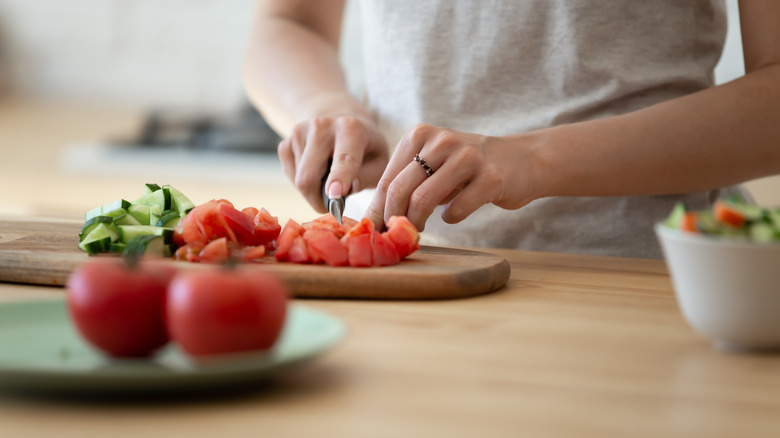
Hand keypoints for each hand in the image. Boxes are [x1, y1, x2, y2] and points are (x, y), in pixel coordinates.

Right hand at [278, 115, 388, 211]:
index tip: (335, 194)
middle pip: (309, 176)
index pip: (344, 158)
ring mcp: (299, 132)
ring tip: (329, 178)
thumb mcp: (379, 162)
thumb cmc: (366, 149)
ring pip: (298, 179)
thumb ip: (367, 177)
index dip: (339, 178)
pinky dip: (302, 182)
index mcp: (351, 128)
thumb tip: (346, 190)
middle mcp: (321, 125)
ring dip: (313, 190)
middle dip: (318, 199)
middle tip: (333, 204)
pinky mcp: (285, 142)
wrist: (342, 124)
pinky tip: (316, 171)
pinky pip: (290, 175)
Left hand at [365, 124, 535, 230]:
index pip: (388, 179)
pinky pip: (456, 209)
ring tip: (420, 229)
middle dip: (393, 219)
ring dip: (417, 222)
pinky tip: (452, 215)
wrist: (522, 160)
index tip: (374, 230)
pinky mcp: (490, 177)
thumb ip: (408, 182)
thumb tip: (375, 218)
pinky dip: (450, 218)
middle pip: (400, 190)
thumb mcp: (434, 164)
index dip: (377, 210)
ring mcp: (467, 157)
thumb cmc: (468, 169)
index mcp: (421, 134)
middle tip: (396, 235)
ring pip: (424, 199)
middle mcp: (442, 141)